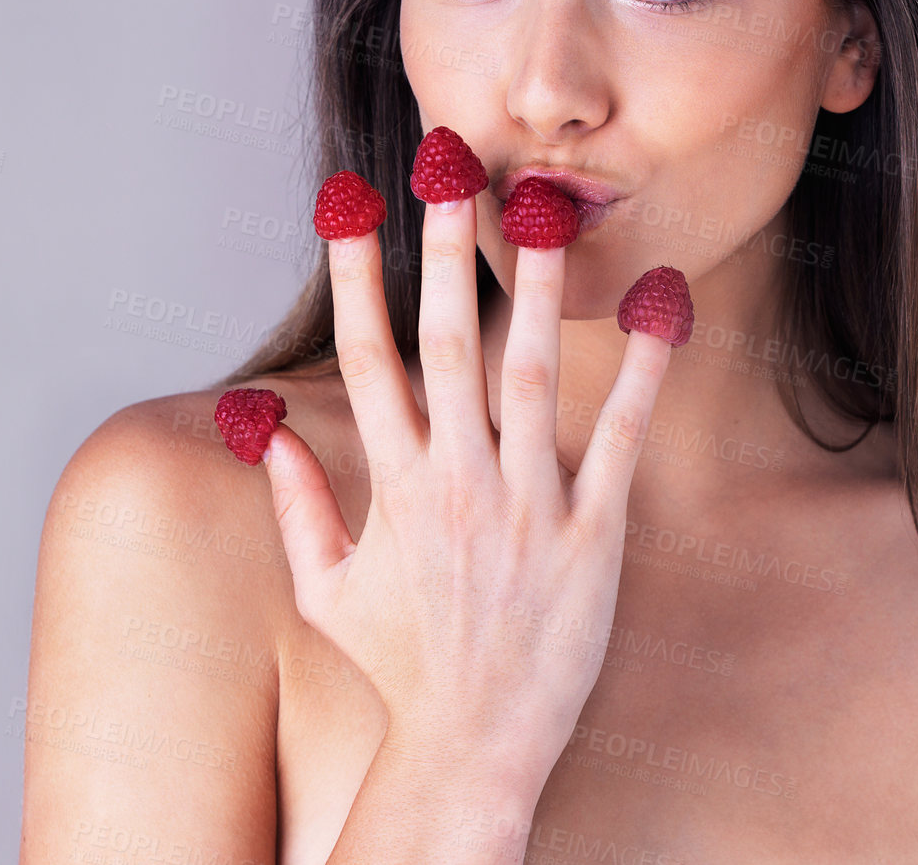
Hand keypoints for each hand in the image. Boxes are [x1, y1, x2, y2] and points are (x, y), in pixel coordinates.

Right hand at [260, 188, 676, 784]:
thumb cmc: (399, 668)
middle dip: (443, 248)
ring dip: (536, 285)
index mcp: (391, 484)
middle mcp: (455, 480)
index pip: (367, 355)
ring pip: (530, 371)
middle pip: (445, 342)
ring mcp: (526, 504)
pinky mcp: (592, 533)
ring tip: (543, 208)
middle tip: (449, 164)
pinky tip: (660, 302)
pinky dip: (643, 367)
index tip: (349, 200)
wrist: (469, 752)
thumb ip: (294, 503)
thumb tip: (258, 429)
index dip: (356, 271)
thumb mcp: (323, 592)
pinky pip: (619, 435)